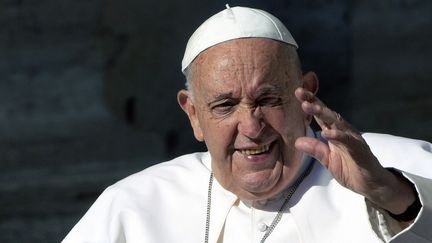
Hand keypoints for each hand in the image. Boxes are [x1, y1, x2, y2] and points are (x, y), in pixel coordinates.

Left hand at [294, 87, 415, 214]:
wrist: (371, 184)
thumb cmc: (350, 169)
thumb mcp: (327, 160)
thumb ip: (315, 150)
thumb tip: (297, 141)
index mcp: (335, 133)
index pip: (321, 115)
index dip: (310, 103)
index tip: (298, 92)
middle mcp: (344, 132)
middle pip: (328, 114)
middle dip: (314, 102)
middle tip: (300, 93)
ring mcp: (353, 139)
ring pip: (337, 123)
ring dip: (323, 113)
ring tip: (309, 106)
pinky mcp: (360, 150)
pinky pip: (348, 141)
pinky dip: (338, 136)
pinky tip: (328, 133)